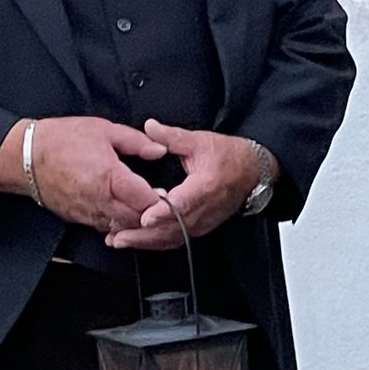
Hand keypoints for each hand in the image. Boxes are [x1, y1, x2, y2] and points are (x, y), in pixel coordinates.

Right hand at [0, 115, 168, 233]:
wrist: (24, 157)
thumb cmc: (62, 139)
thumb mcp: (105, 130)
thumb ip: (137, 142)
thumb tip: (160, 150)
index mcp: (110, 177)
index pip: (146, 200)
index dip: (163, 201)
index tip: (173, 195)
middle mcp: (100, 200)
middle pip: (136, 220)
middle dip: (152, 216)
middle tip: (165, 207)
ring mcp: (87, 212)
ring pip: (121, 227)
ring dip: (135, 222)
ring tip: (147, 212)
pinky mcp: (78, 218)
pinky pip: (104, 226)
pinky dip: (117, 223)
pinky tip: (124, 213)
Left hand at [106, 120, 261, 249]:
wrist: (252, 171)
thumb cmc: (228, 155)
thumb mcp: (199, 141)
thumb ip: (172, 136)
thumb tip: (149, 126)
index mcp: (206, 186)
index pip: (183, 203)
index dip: (163, 212)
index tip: (145, 218)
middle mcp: (206, 209)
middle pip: (173, 228)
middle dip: (144, 235)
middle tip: (116, 236)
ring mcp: (204, 222)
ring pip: (173, 238)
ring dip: (146, 242)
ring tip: (119, 240)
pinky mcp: (200, 228)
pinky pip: (176, 240)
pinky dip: (155, 243)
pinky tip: (136, 242)